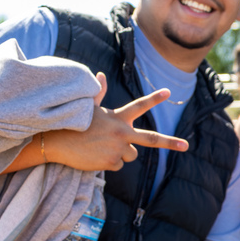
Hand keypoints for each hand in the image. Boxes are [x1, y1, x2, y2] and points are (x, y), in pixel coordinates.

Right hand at [44, 72, 188, 171]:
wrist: (54, 141)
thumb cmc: (71, 122)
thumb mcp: (87, 107)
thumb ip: (99, 93)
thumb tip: (100, 75)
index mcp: (118, 118)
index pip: (139, 106)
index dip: (154, 98)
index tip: (169, 92)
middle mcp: (121, 133)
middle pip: (151, 139)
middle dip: (170, 143)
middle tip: (185, 146)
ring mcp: (117, 149)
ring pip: (130, 155)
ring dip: (121, 153)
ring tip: (101, 147)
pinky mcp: (110, 162)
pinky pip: (117, 165)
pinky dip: (109, 163)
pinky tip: (95, 155)